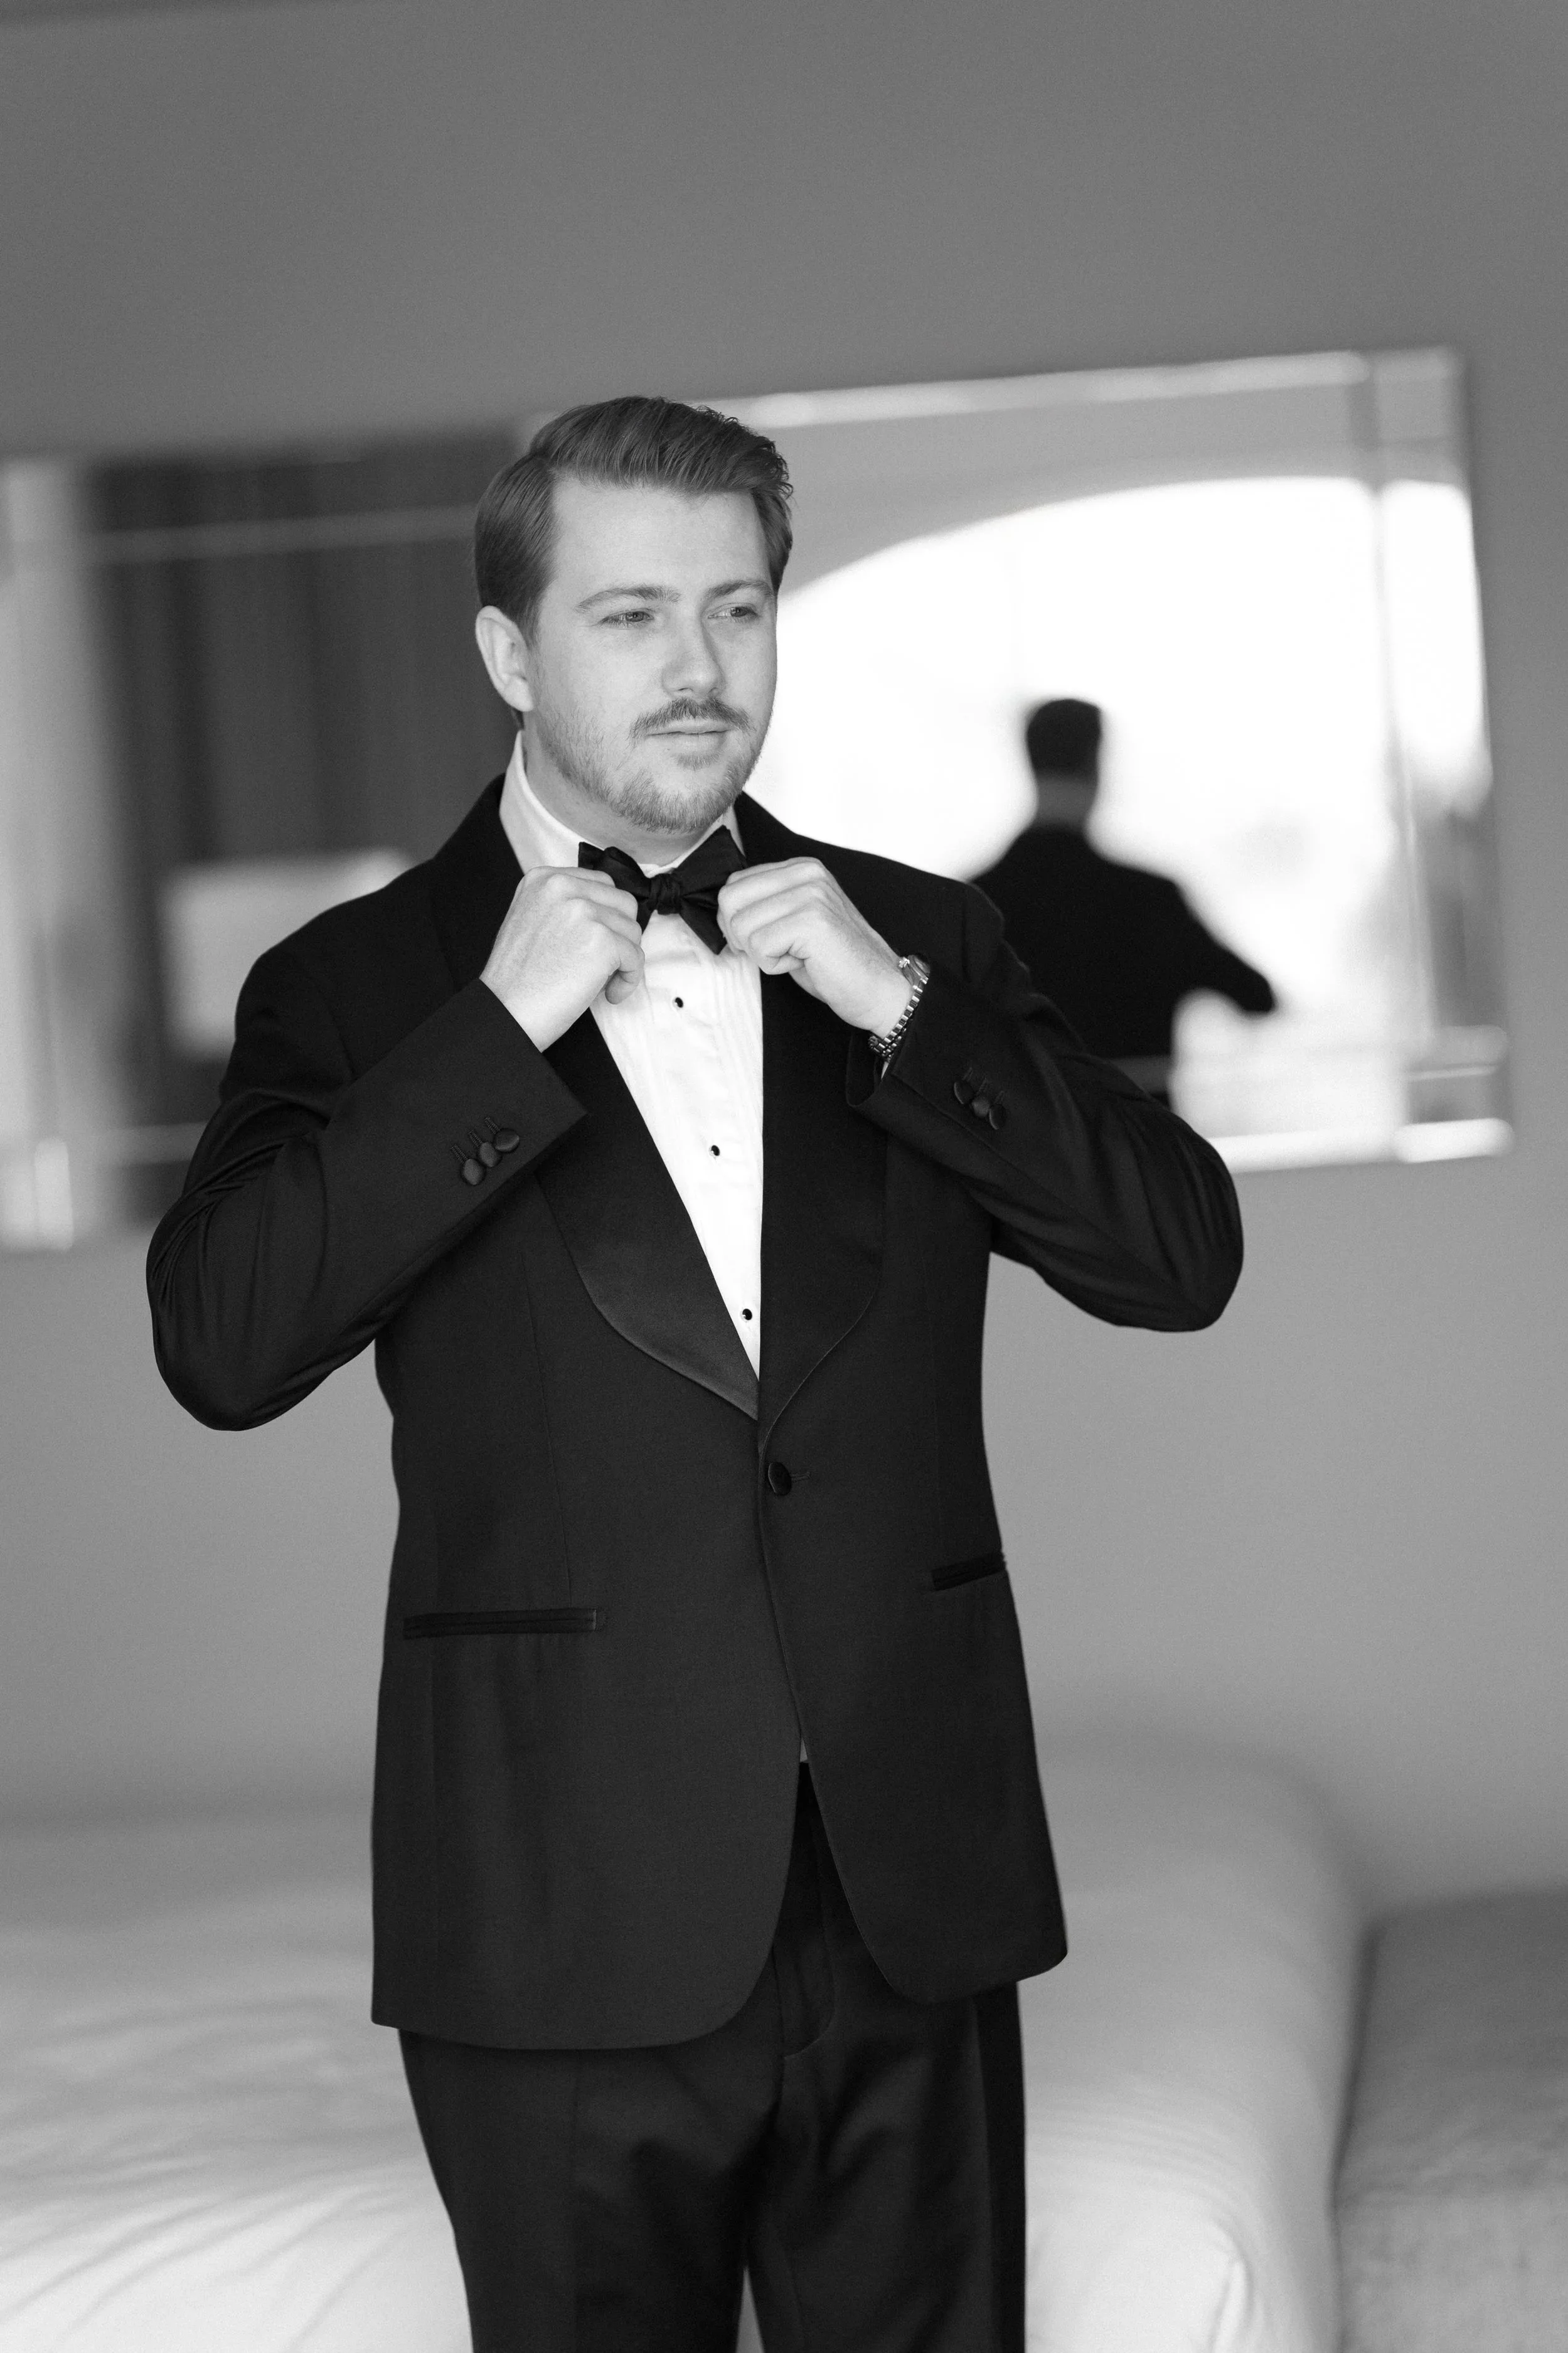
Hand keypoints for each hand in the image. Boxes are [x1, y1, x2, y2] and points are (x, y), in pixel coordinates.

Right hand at [481, 866, 644, 1049]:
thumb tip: (606, 913)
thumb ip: (564, 907)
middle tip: (604, 963)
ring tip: (602, 982)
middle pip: (623, 903)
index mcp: (544, 879)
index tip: (598, 942)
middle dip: (620, 935)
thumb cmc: (518, 980)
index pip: (602, 884)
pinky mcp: (602, 940)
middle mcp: (563, 887)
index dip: (608, 917)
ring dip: (625, 959)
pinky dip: (629, 979)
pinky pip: (635, 957)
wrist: (506, 1012)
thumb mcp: (531, 921)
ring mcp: (583, 911)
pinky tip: (610, 994)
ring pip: (632, 930)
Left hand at [718, 858, 911, 1034]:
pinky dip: (774, 965)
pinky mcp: (812, 921)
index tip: (768, 938)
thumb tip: (723, 909)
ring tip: (797, 955)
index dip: (738, 921)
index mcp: (801, 869)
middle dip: (742, 936)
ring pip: (741, 926)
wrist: (877, 988)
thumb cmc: (833, 962)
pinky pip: (759, 947)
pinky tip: (804, 962)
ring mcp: (811, 894)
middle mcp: (807, 874)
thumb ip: (765, 904)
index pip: (734, 883)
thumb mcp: (793, 921)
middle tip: (778, 949)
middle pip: (730, 899)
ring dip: (762, 953)